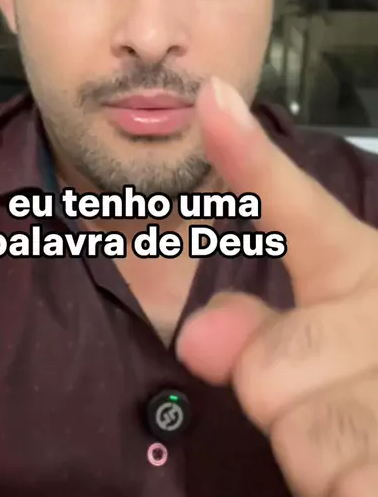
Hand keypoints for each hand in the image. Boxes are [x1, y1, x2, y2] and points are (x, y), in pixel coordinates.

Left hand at [176, 77, 377, 496]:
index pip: (302, 216)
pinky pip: (337, 481)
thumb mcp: (328, 348)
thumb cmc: (376, 377)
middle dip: (283, 399)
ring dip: (316, 454)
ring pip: (297, 429)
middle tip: (344, 406)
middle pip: (267, 366)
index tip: (210, 99)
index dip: (252, 164)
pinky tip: (364, 474)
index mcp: (366, 271)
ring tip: (366, 447)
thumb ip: (261, 333)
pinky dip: (338, 489)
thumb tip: (197, 336)